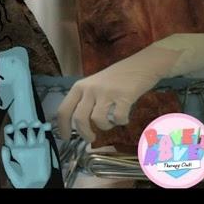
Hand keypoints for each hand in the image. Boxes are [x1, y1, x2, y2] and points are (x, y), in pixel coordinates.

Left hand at [1, 120, 51, 187]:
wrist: (35, 185)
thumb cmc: (20, 179)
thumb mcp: (10, 169)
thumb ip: (5, 157)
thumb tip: (4, 146)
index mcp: (12, 147)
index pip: (10, 133)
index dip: (10, 129)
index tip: (11, 128)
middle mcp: (22, 143)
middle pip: (21, 129)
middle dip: (22, 125)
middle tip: (24, 125)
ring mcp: (33, 144)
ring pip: (33, 129)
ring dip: (34, 124)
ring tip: (36, 124)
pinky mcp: (43, 146)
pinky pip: (44, 134)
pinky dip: (45, 128)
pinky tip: (46, 126)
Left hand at [57, 44, 183, 141]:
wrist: (141, 65)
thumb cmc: (117, 77)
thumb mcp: (94, 85)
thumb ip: (85, 100)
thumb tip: (77, 125)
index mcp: (80, 86)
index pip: (64, 109)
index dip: (62, 127)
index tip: (66, 138)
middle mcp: (90, 88)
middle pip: (79, 119)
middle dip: (84, 134)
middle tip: (91, 138)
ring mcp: (107, 92)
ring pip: (97, 120)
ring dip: (105, 127)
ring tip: (111, 122)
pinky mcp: (123, 96)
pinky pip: (118, 118)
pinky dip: (121, 122)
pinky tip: (124, 117)